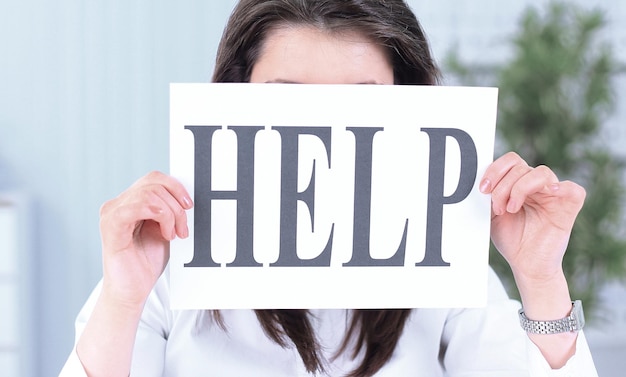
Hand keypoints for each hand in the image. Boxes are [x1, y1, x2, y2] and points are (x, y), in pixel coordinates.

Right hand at [98, 171, 192, 306]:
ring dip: (170, 214)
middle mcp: (117, 204)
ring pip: (149, 194)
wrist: (132, 291)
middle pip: (154, 183)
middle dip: (176, 204)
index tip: (189, 206)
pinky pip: (136, 206)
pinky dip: (160, 217)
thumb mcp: (164, 228)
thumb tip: (185, 195)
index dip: (176, 187)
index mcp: (129, 202)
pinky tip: (165, 233)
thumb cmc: (146, 262)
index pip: (154, 178)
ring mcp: (111, 214)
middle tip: (183, 229)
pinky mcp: (110, 226)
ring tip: (173, 234)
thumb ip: (168, 210)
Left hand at [480, 152, 585, 281]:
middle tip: (497, 207)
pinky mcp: (568, 209)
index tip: (483, 189)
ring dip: (520, 188)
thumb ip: (490, 195)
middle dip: (503, 186)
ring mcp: (554, 196)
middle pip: (521, 166)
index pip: (511, 161)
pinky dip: (563, 187)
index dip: (495, 170)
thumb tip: (481, 181)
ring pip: (542, 173)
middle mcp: (537, 186)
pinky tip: (550, 192)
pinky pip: (574, 190)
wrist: (525, 265)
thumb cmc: (512, 239)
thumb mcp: (491, 213)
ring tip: (511, 209)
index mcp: (519, 183)